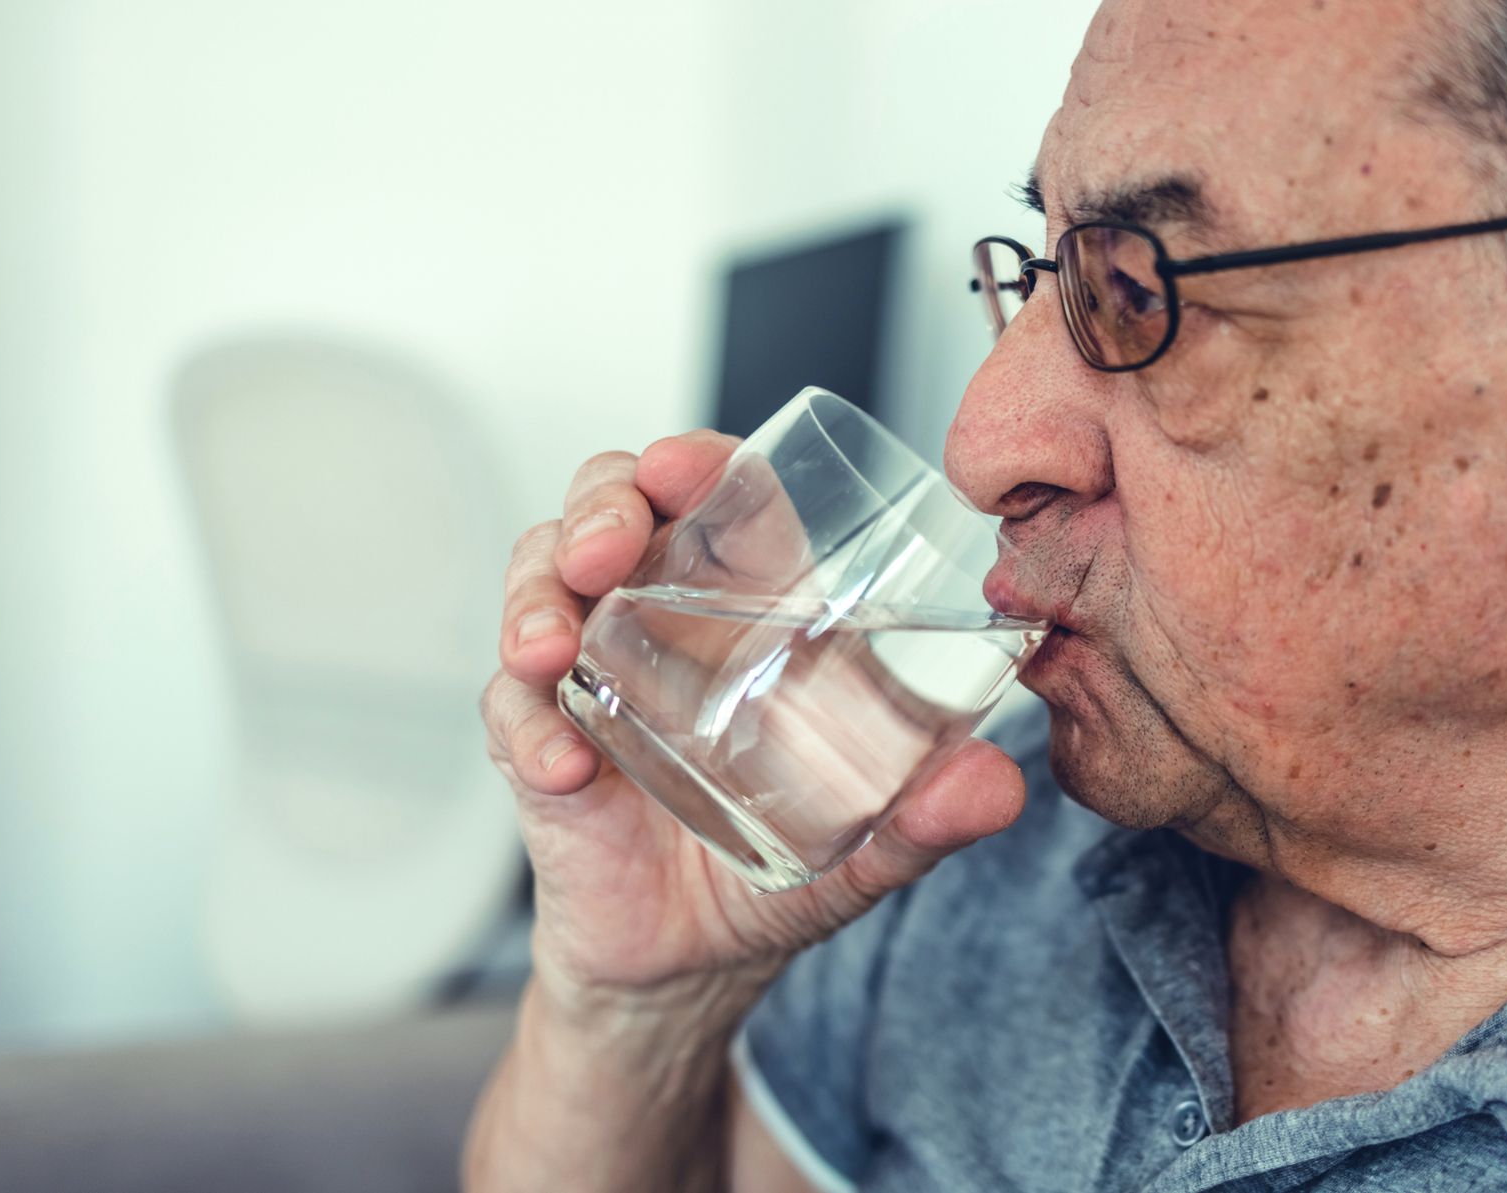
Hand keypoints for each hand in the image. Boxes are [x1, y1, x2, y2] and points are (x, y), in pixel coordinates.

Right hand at [480, 430, 1027, 1009]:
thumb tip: (997, 785)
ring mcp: (590, 675)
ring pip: (538, 587)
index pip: (715, 497)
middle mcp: (659, 620)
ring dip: (534, 602)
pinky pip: (509, 711)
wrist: (694, 964)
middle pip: (609, 512)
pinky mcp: (539, 742)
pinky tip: (561, 763)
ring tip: (551, 649)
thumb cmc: (779, 863)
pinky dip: (526, 730)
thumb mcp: (863, 844)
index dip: (695, 464)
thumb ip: (926, 817)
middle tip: (604, 550)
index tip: (683, 468)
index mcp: (745, 608)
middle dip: (595, 509)